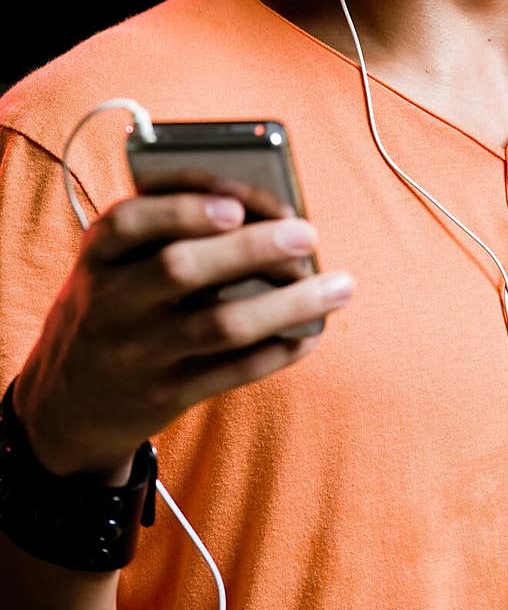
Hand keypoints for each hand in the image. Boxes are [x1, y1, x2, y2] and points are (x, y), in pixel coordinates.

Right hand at [12, 181, 354, 480]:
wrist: (66, 403)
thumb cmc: (115, 307)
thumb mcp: (115, 265)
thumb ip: (170, 234)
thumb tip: (270, 217)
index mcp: (99, 256)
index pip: (131, 221)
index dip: (184, 208)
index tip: (236, 206)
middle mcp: (111, 303)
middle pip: (181, 268)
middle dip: (251, 247)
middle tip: (307, 233)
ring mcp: (137, 354)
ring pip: (221, 325)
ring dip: (289, 303)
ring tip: (340, 286)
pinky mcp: (164, 396)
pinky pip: (231, 372)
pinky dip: (278, 350)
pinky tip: (311, 332)